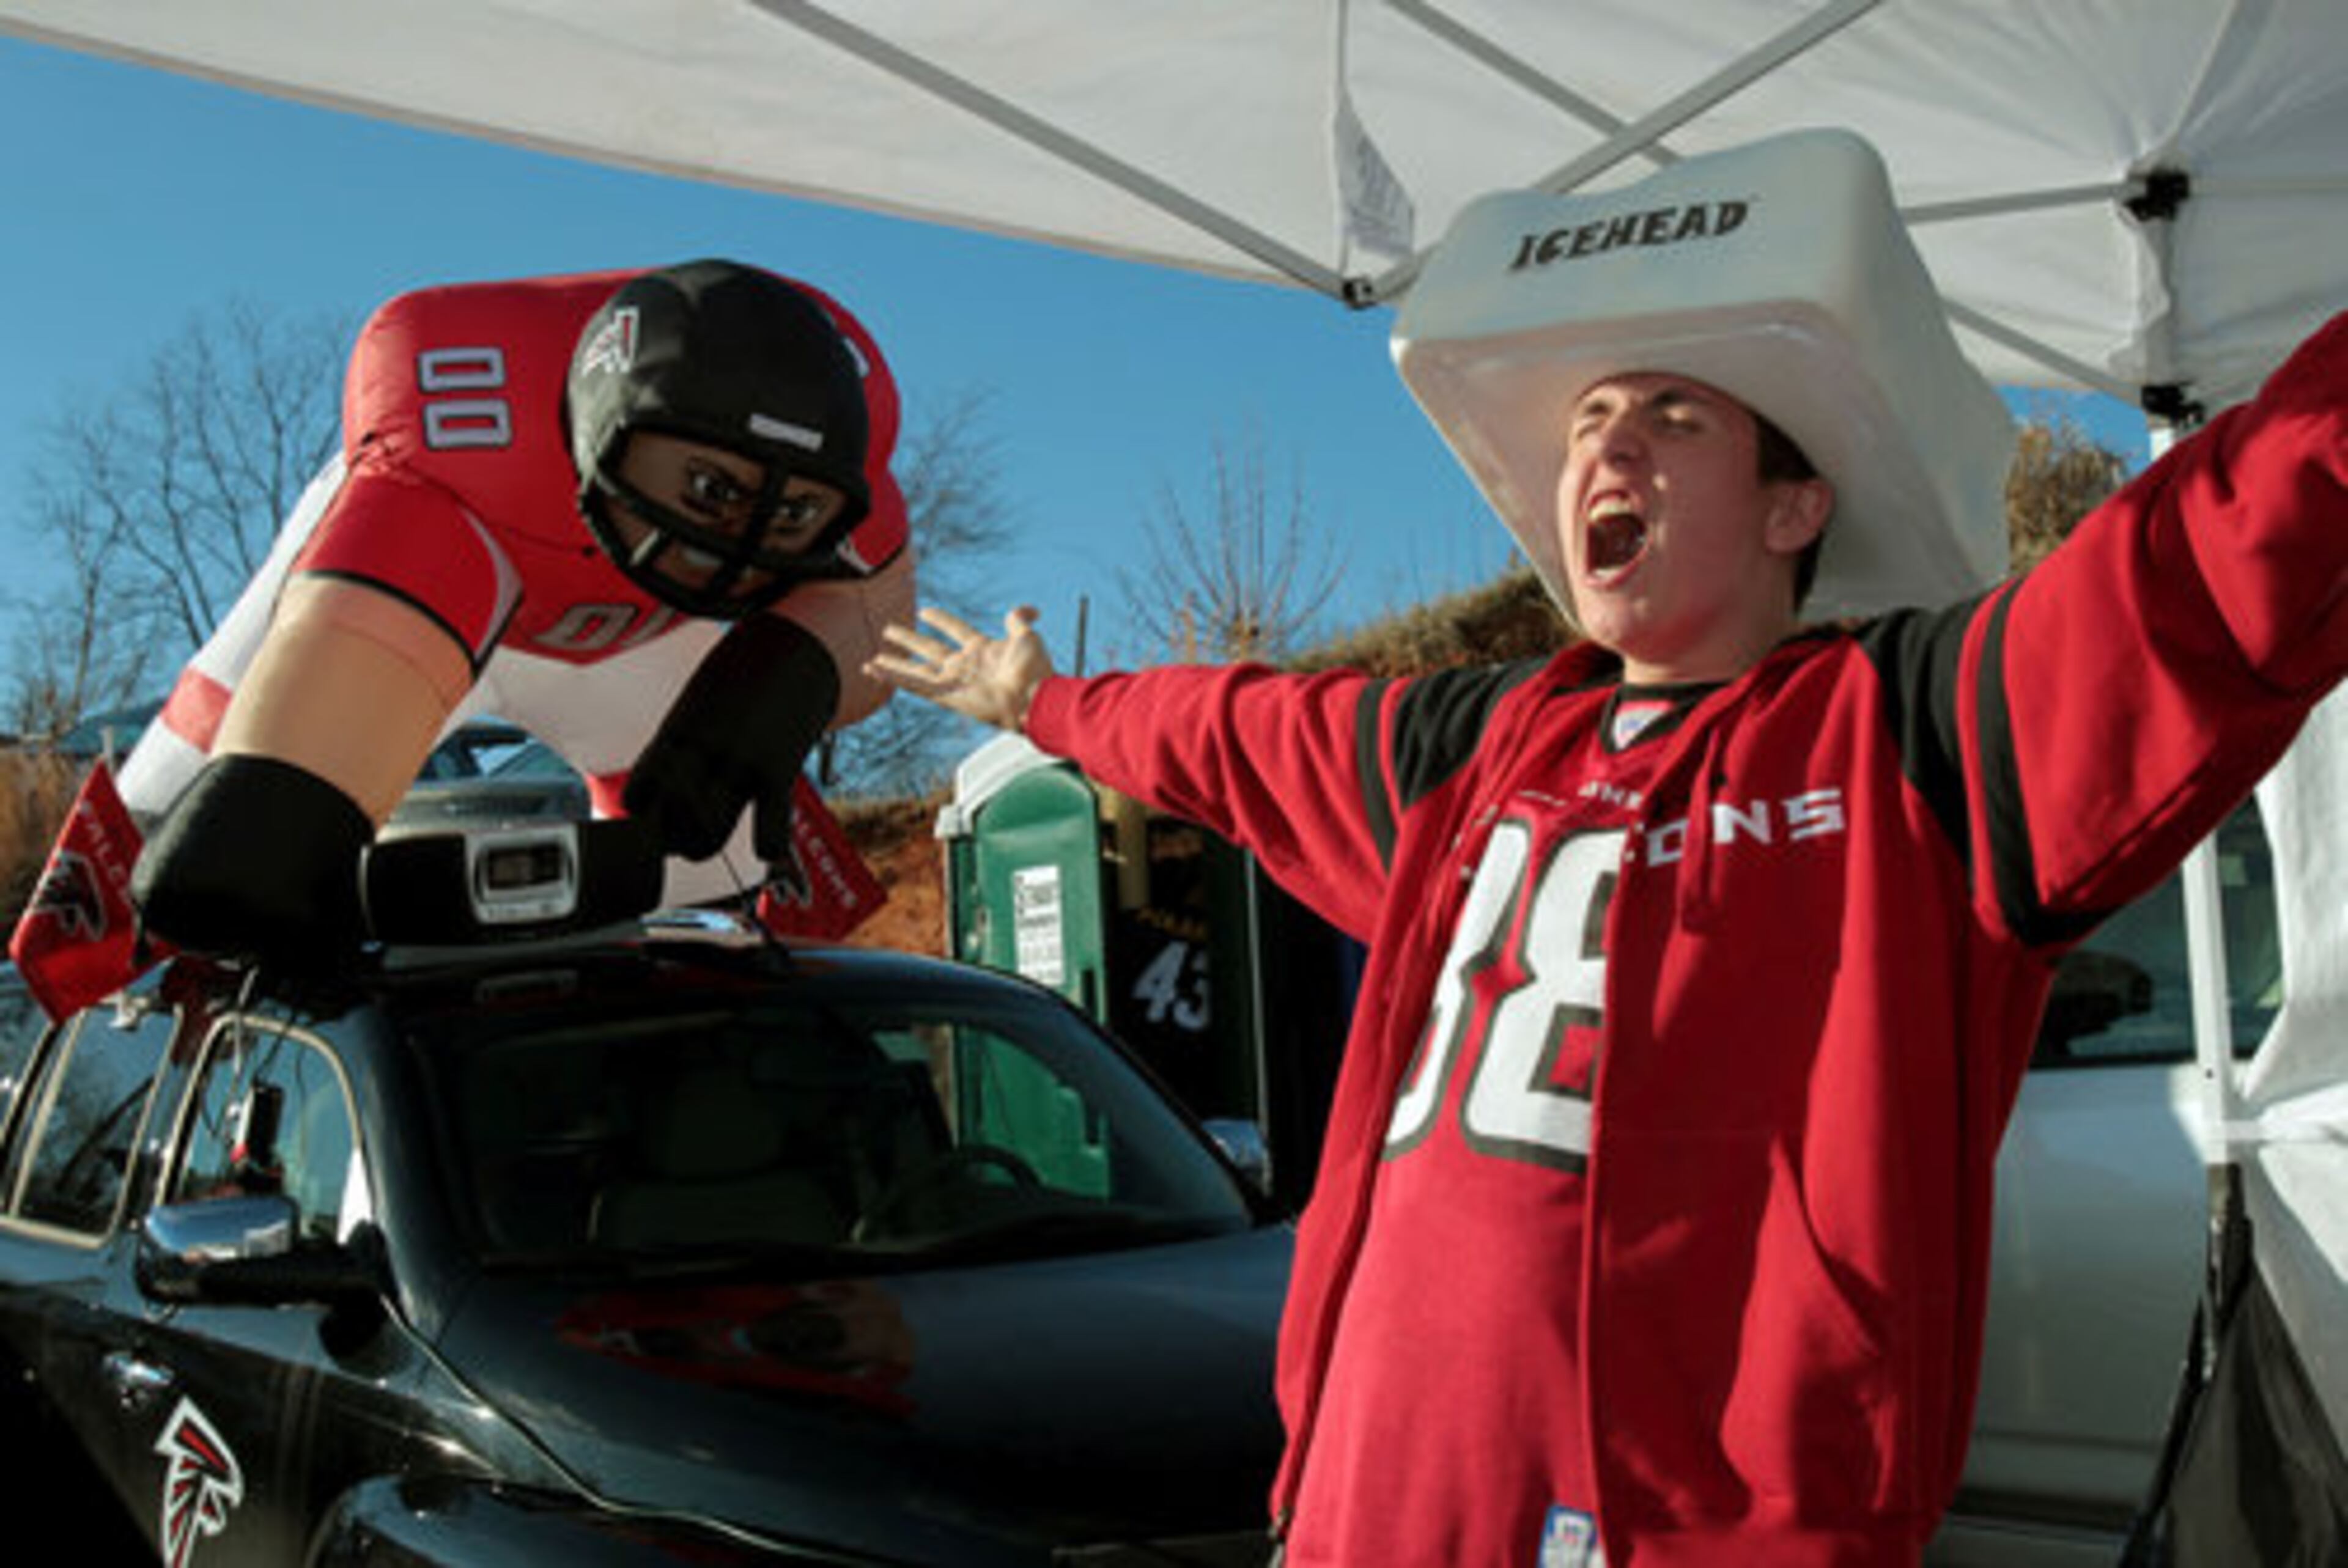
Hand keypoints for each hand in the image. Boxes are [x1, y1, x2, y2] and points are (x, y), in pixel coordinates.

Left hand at [625, 616, 838, 862]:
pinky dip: (768, 845)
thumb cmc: (746, 673)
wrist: (797, 642)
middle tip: (684, 832)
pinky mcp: (778, 768)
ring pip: (707, 836)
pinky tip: (768, 843)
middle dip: (671, 840)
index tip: (659, 813)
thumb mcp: (697, 700)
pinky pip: (768, 830)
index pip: (636, 799)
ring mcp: (738, 760)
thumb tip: (673, 784)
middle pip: (667, 825)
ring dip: (705, 846)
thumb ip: (684, 741)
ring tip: (713, 836)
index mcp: (674, 731)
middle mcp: (700, 748)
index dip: (645, 817)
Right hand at [866, 606, 1054, 732]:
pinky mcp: (946, 695)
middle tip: (889, 630)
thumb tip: (1029, 609)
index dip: (941, 620)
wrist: (1034, 697)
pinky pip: (914, 685)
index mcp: (981, 650)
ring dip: (894, 664)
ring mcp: (954, 681)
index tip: (925, 611)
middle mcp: (964, 666)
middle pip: (929, 649)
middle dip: (909, 640)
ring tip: (872, 658)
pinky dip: (893, 678)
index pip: (955, 629)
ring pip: (916, 670)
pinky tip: (875, 671)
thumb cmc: (1036, 672)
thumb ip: (1019, 620)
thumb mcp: (1027, 637)